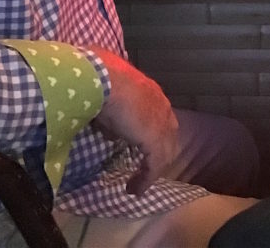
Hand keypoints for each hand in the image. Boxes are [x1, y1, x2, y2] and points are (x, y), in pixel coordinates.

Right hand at [89, 46, 178, 194]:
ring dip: (152, 170)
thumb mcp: (109, 100)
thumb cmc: (102, 82)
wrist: (104, 80)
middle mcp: (162, 108)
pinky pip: (154, 166)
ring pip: (164, 153)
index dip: (153, 133)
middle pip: (168, 136)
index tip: (141, 146)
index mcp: (153, 94)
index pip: (159, 118)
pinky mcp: (155, 141)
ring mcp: (162, 124)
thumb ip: (115, 116)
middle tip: (146, 167)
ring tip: (138, 183)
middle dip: (159, 152)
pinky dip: (145, 179)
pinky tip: (135, 189)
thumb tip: (113, 133)